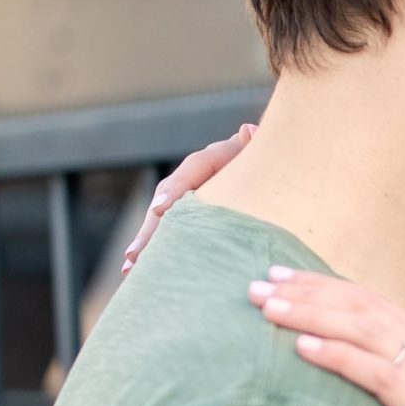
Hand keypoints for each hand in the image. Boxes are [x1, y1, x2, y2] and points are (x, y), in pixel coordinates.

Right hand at [120, 123, 257, 276]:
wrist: (271, 176)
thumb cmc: (273, 166)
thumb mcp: (269, 154)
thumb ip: (258, 145)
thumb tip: (248, 131)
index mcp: (215, 158)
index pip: (192, 168)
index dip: (175, 188)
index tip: (160, 208)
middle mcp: (196, 179)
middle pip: (169, 201)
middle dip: (151, 227)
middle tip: (136, 252)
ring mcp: (190, 202)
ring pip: (163, 222)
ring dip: (147, 244)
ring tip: (131, 268)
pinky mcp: (191, 222)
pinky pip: (171, 236)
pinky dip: (157, 253)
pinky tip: (140, 274)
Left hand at [248, 269, 404, 405]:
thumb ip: (378, 366)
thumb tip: (324, 354)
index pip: (364, 297)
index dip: (319, 283)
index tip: (277, 277)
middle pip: (359, 304)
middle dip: (306, 293)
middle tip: (258, 289)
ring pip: (363, 328)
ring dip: (312, 315)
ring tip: (271, 312)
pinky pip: (375, 371)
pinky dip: (337, 355)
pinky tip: (304, 348)